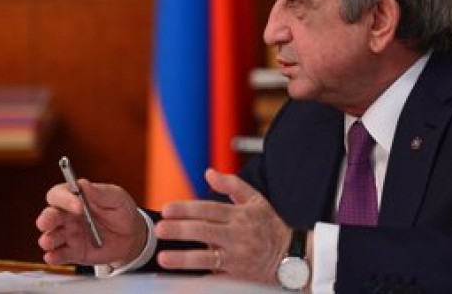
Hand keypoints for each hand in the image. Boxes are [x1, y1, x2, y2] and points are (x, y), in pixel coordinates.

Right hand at [36, 180, 146, 266]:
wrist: (131, 235)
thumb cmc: (122, 211)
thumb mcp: (116, 197)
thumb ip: (100, 192)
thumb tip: (83, 184)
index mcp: (75, 199)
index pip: (58, 195)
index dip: (64, 198)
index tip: (79, 204)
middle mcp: (67, 217)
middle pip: (48, 216)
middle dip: (47, 219)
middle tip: (50, 222)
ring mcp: (68, 235)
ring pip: (48, 237)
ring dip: (48, 239)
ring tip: (51, 241)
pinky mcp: (72, 252)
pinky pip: (57, 256)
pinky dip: (53, 256)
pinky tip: (54, 256)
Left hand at [154, 168, 291, 283]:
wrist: (292, 257)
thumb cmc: (270, 226)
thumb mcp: (256, 200)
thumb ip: (232, 185)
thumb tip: (208, 172)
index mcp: (240, 215)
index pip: (209, 209)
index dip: (187, 209)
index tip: (167, 209)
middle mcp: (238, 235)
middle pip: (205, 231)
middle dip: (180, 230)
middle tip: (159, 229)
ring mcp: (238, 257)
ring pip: (207, 257)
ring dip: (183, 258)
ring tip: (163, 257)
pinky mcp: (238, 276)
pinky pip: (215, 277)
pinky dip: (198, 279)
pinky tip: (181, 280)